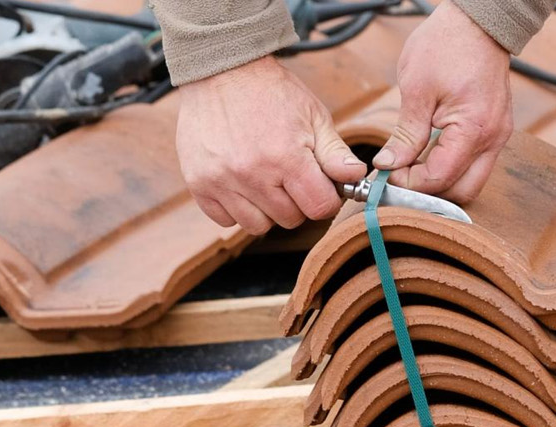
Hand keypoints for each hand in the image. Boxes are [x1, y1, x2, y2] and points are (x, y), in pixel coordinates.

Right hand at [176, 56, 367, 234]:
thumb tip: (356, 177)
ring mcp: (221, 181)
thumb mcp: (312, 115)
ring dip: (266, 209)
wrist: (222, 71)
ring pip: (256, 226)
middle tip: (289, 176)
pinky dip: (236, 208)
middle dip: (296, 202)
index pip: (318, 208)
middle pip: (289, 220)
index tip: (319, 186)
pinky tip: (240, 183)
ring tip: (264, 179)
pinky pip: (225, 220)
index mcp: (286, 157)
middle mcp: (252, 174)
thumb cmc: (271, 92)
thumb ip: (335, 152)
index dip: (325, 199)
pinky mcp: (198, 183)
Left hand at [374, 0, 513, 202]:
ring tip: (409, 170)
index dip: (409, 184)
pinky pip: (475, 163)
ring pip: (471, 181)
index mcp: (474, 129)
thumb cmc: (445, 46)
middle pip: (462, 192)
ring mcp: (498, 136)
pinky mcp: (495, 130)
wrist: (476, 22)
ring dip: (440, 182)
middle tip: (397, 180)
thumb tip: (388, 165)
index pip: (440, 178)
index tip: (386, 176)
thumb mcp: (416, 89)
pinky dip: (451, 168)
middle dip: (428, 192)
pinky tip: (425, 158)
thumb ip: (405, 134)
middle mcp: (493, 139)